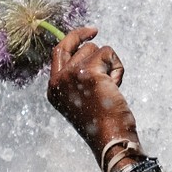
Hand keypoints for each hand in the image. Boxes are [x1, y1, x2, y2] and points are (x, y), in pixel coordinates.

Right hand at [47, 27, 136, 156]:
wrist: (110, 138)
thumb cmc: (104, 123)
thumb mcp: (85, 100)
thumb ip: (81, 79)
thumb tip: (94, 53)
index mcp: (54, 88)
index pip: (59, 52)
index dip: (74, 38)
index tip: (91, 32)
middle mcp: (58, 80)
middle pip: (77, 47)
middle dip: (94, 49)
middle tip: (100, 45)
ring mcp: (71, 75)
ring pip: (94, 49)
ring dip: (110, 64)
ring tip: (112, 88)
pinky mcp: (88, 72)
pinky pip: (107, 53)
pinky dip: (117, 67)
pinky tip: (117, 86)